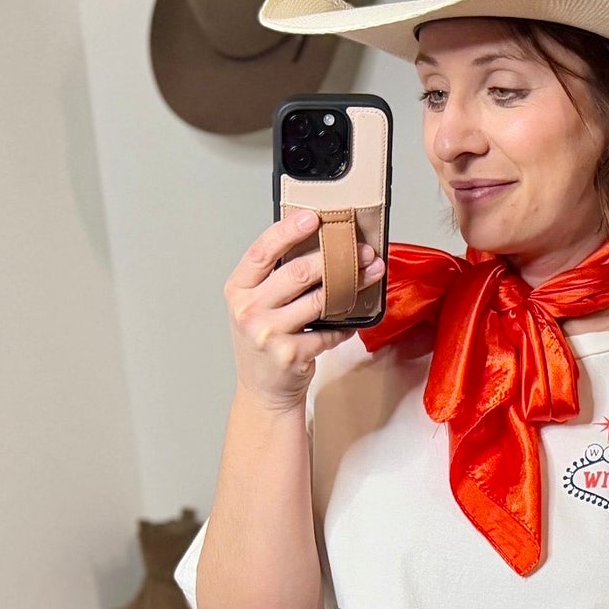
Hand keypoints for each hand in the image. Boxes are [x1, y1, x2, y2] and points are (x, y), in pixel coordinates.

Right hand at [223, 213, 384, 414]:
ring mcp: (269, 334)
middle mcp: (248, 310)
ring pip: (318, 299)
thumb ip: (273, 277)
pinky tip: (353, 319)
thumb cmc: (263, 341)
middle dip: (334, 257)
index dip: (288, 231)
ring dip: (352, 284)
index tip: (314, 218)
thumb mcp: (255, 305)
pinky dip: (345, 324)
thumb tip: (317, 243)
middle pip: (296, 272)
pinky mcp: (291, 354)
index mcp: (238, 289)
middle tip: (360, 248)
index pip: (262, 251)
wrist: (263, 391)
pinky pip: (329, 331)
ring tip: (371, 272)